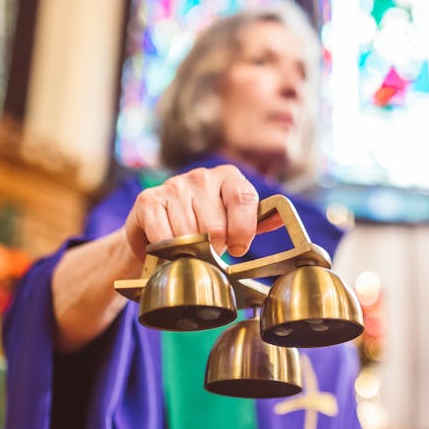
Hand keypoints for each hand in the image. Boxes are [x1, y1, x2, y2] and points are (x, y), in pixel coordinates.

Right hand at [123, 164, 281, 260]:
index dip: (242, 230)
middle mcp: (202, 177)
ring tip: (188, 248)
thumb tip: (279, 218)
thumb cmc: (203, 223)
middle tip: (208, 251)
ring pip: (189, 233)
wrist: (157, 224)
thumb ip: (257, 220)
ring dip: (189, 250)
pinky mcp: (148, 200)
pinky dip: (167, 249)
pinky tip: (169, 247)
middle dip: (213, 248)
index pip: (244, 199)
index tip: (237, 250)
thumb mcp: (234, 220)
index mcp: (229, 177)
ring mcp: (174, 185)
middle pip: (215, 225)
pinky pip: (163, 234)